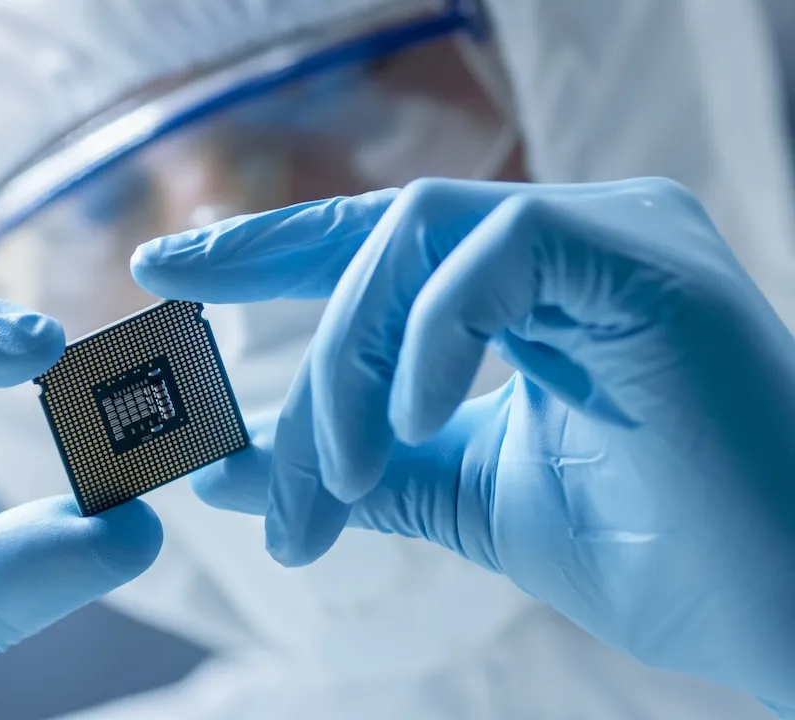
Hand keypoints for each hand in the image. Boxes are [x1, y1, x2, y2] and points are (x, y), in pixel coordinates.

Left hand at [131, 179, 794, 713]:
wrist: (785, 613)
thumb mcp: (463, 498)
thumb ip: (355, 469)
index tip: (166, 272)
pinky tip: (408, 423)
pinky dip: (429, 337)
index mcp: (535, 283)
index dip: (266, 249)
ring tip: (333, 475)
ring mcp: (615, 235)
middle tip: (214, 422)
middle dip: (279, 309)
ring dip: (347, 361)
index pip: (376, 241)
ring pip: (418, 237)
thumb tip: (225, 466)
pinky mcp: (648, 261)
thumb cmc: (653, 551)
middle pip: (380, 235)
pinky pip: (494, 255)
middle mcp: (573, 237)